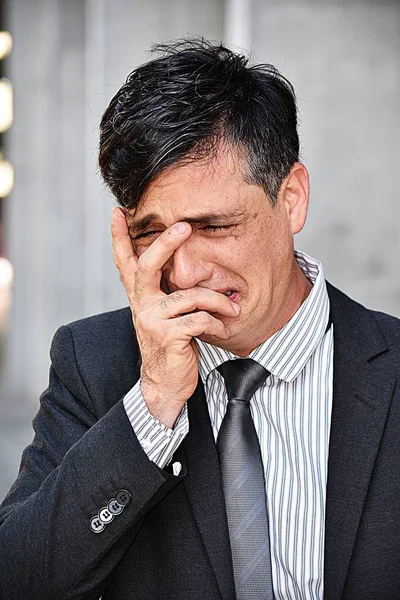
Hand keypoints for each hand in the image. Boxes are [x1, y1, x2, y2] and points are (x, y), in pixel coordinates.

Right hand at [111, 207, 239, 426]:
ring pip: (190, 296)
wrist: (165, 383)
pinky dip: (218, 323)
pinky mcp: (168, 336)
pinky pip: (200, 319)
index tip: (119, 212)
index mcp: (141, 296)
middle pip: (148, 265)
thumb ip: (168, 292)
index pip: (125, 262)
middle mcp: (141, 304)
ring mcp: (152, 319)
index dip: (119, 237)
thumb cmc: (171, 344)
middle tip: (184, 226)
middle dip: (166, 243)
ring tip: (232, 309)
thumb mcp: (165, 314)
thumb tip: (189, 267)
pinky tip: (224, 330)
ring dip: (218, 302)